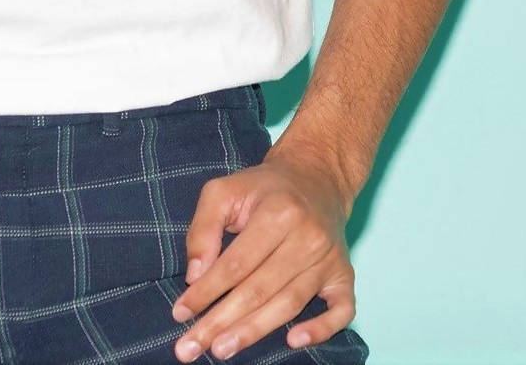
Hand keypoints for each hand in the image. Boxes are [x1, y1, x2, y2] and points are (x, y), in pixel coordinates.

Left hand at [167, 143, 357, 359]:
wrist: (315, 178)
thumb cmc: (262, 189)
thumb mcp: (224, 190)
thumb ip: (204, 227)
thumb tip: (195, 275)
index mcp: (277, 212)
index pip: (236, 263)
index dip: (206, 291)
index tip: (180, 313)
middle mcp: (308, 237)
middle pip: (259, 289)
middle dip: (222, 321)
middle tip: (192, 348)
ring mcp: (329, 259)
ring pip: (289, 303)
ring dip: (254, 331)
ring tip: (222, 350)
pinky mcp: (345, 275)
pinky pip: (341, 310)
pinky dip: (321, 330)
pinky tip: (293, 342)